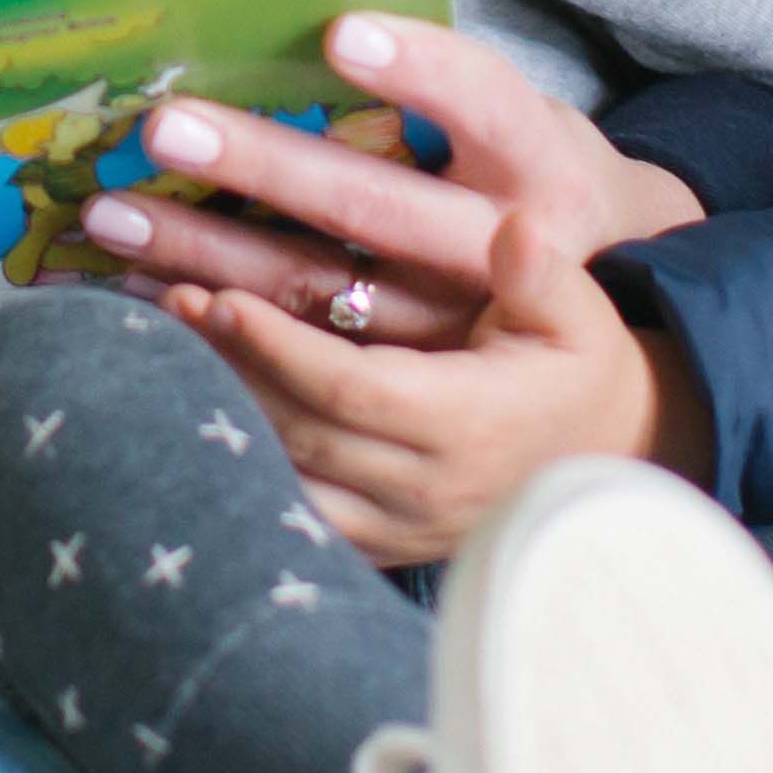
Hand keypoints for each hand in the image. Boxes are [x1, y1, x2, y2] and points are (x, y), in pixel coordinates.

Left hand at [86, 12, 718, 564]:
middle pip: (298, 432)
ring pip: (283, 482)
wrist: (610, 461)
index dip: (279, 348)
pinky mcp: (380, 546)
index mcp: (466, 422)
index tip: (220, 297)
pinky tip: (191, 416)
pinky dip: (239, 468)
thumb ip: (541, 275)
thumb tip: (516, 226)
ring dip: (218, 420)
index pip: (350, 387)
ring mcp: (397, 527)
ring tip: (162, 351)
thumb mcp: (578, 316)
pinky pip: (292, 515)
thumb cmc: (580, 372)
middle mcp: (423, 487)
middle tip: (169, 300)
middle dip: (227, 368)